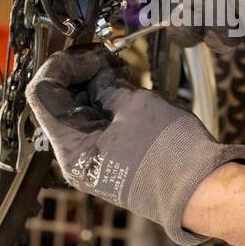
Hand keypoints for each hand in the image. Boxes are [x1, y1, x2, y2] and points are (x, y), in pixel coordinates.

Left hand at [26, 45, 244, 244]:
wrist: (201, 191)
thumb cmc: (171, 154)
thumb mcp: (134, 106)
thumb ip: (105, 85)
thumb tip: (95, 73)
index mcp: (72, 148)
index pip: (43, 93)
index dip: (63, 65)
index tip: (92, 53)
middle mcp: (76, 159)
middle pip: (59, 103)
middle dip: (80, 74)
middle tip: (108, 57)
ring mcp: (93, 162)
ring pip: (79, 113)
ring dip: (95, 87)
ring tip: (122, 73)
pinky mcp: (110, 161)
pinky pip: (97, 126)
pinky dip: (106, 104)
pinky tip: (127, 90)